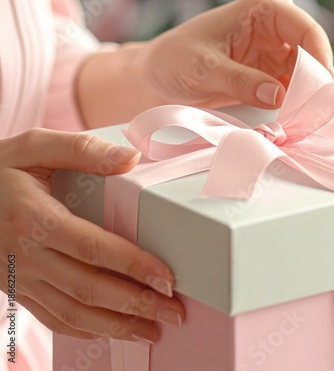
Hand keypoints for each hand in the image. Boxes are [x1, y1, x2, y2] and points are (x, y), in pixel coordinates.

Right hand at [0, 129, 184, 343]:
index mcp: (35, 218)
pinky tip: (111, 330)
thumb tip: (132, 158)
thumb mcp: (35, 147)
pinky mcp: (16, 288)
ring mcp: (19, 277)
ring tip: (152, 331)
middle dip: (136, 304)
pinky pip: (51, 317)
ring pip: (72, 311)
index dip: (133, 265)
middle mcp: (27, 255)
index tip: (167, 278)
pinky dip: (84, 328)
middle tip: (173, 313)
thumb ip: (83, 150)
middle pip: (88, 288)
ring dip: (116, 326)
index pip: (94, 248)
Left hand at [77, 0, 333, 126]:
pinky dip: (294, 104)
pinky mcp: (270, 74)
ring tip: (299, 121)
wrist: (156, 76)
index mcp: (262, 9)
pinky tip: (290, 120)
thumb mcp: (205, 69)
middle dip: (314, 82)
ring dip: (305, 97)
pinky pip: (293, 88)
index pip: (306, 30)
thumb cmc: (173, 60)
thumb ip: (242, 81)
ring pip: (306, 74)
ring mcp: (274, 51)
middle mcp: (275, 26)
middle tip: (311, 114)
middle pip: (312, 53)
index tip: (320, 92)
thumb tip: (278, 94)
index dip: (320, 59)